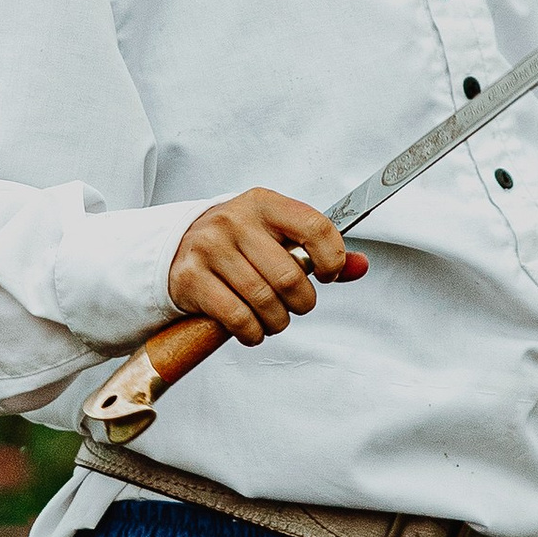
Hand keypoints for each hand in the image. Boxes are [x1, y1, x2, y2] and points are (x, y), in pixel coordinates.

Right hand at [167, 189, 368, 345]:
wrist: (176, 248)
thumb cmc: (237, 244)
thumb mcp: (276, 235)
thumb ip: (319, 250)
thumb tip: (360, 266)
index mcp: (263, 204)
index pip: (314, 227)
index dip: (332, 258)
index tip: (328, 274)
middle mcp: (235, 220)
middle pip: (290, 275)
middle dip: (302, 302)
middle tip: (296, 305)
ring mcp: (210, 248)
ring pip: (264, 300)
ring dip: (277, 321)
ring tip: (274, 319)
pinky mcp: (191, 278)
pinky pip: (236, 316)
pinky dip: (252, 332)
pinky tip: (252, 329)